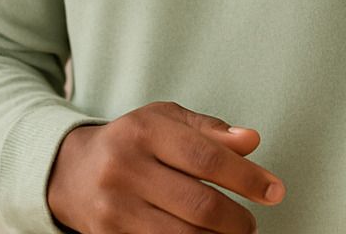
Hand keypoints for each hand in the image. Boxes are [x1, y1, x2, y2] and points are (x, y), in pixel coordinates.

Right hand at [46, 101, 283, 233]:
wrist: (71, 172)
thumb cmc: (133, 143)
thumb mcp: (165, 122)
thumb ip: (209, 130)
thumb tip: (251, 141)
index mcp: (142, 131)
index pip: (206, 157)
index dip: (247, 177)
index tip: (274, 191)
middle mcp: (124, 168)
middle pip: (199, 205)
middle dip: (237, 220)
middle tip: (250, 224)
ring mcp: (114, 208)